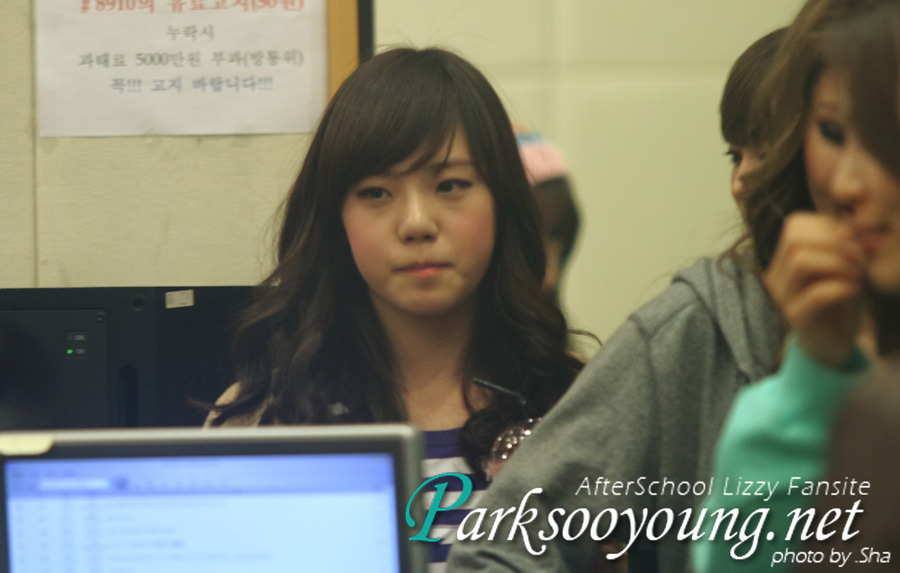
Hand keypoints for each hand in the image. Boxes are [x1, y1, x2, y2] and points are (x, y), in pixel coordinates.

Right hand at [763, 213, 864, 367]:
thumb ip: (849, 246)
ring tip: (856, 273)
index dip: (827, 225)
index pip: (794, 226)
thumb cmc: (839, 305)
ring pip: (801, 261)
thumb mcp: (846, 269)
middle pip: (794, 239)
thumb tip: (860, 225)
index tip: (853, 240)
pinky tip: (854, 290)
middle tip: (858, 256)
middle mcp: (776, 277)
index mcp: (784, 261)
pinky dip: (841, 287)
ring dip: (837, 263)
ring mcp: (782, 298)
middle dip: (833, 241)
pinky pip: (816, 294)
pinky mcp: (795, 318)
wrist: (832, 346)